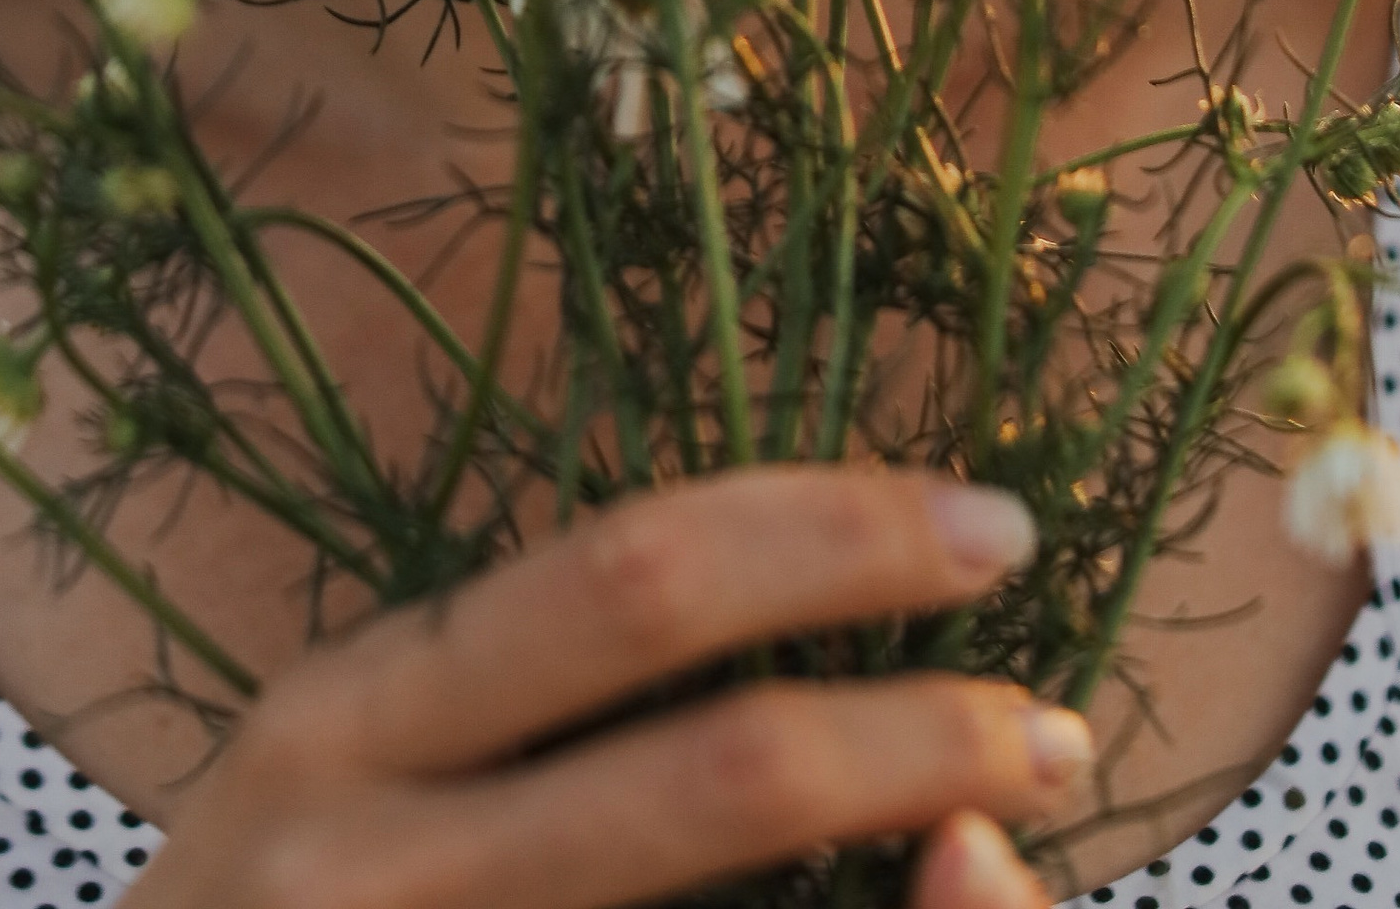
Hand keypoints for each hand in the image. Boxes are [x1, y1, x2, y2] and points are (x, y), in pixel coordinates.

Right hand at [131, 465, 1084, 908]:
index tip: (989, 526)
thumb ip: (545, 718)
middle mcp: (358, 860)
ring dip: (927, 879)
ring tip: (1017, 838)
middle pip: (717, 768)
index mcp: (339, 723)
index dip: (834, 535)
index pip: (628, 577)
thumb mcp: (356, 793)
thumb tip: (809, 668)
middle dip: (926, 730)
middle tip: (1060, 715)